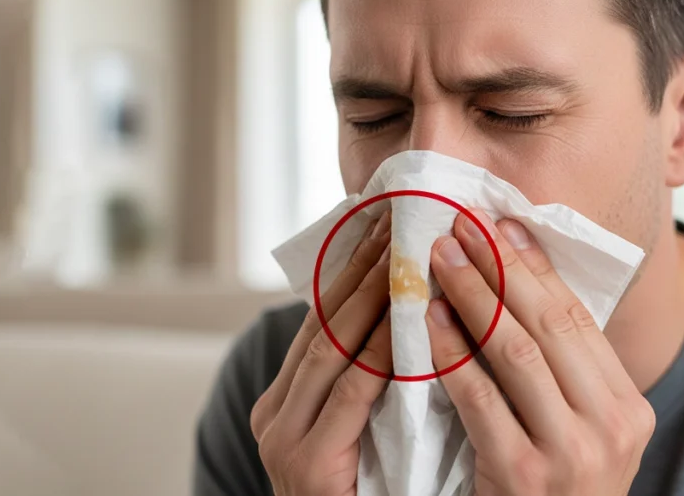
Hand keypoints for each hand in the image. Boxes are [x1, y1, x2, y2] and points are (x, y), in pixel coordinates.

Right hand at [251, 210, 393, 495]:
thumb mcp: (350, 436)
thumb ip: (365, 388)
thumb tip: (405, 324)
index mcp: (282, 403)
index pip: (318, 324)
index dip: (350, 273)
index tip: (381, 226)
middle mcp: (274, 414)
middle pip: (322, 326)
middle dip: (360, 271)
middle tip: (394, 219)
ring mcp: (284, 439)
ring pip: (332, 349)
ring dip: (370, 297)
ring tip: (403, 250)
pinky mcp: (307, 463)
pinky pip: (353, 393)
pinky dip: (381, 351)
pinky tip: (409, 317)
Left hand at [426, 212, 655, 495]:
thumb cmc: (550, 486)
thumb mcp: (575, 429)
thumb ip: (557, 373)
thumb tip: (513, 285)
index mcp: (627, 407)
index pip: (578, 319)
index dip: (537, 267)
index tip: (503, 225)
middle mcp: (610, 426)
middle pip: (550, 326)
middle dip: (502, 269)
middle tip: (462, 227)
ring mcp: (569, 452)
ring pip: (516, 353)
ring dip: (474, 297)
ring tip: (439, 259)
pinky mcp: (522, 474)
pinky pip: (479, 397)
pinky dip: (452, 352)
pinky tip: (428, 319)